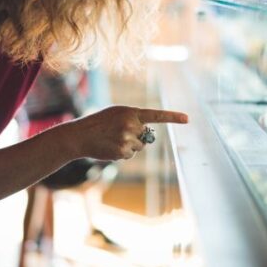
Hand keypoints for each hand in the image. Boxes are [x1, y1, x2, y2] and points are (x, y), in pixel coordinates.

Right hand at [62, 106, 187, 160]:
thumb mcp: (116, 114)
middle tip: (118, 133)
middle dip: (136, 136)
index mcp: (131, 112)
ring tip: (112, 140)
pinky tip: (110, 147)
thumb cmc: (98, 123)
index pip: (156, 115)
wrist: (80, 135)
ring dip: (129, 145)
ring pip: (139, 146)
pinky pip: (130, 155)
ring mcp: (127, 138)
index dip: (173, 117)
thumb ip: (133, 120)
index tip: (187, 119)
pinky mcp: (122, 151)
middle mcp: (131, 124)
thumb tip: (147, 137)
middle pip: (146, 135)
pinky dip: (122, 153)